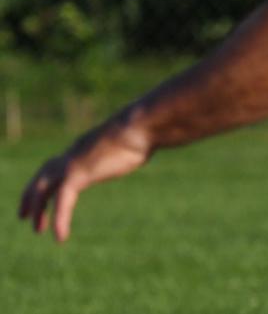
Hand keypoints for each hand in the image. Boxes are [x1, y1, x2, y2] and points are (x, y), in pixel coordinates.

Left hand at [18, 118, 150, 241]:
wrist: (143, 125)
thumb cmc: (146, 129)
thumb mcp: (133, 140)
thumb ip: (129, 147)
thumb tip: (145, 145)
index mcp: (87, 145)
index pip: (62, 161)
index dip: (53, 178)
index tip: (50, 193)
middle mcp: (75, 152)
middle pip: (45, 172)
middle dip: (33, 194)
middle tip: (26, 215)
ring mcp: (73, 162)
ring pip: (43, 187)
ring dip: (37, 207)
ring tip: (37, 229)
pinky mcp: (77, 174)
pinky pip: (61, 202)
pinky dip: (59, 220)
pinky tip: (60, 237)